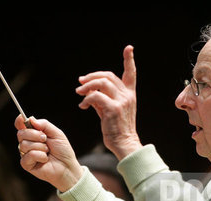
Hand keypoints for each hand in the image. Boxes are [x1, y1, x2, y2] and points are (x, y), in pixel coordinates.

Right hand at [15, 116, 82, 191]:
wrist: (67, 166)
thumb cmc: (63, 150)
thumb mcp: (57, 133)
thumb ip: (44, 124)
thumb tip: (31, 119)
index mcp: (34, 134)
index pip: (21, 126)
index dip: (19, 121)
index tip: (22, 118)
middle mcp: (28, 143)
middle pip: (21, 134)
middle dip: (34, 135)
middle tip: (45, 139)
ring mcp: (26, 154)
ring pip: (24, 144)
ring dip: (40, 147)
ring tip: (47, 151)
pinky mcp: (26, 164)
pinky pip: (28, 155)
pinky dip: (40, 156)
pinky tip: (45, 159)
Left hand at [76, 45, 141, 159]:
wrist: (124, 143)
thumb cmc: (116, 129)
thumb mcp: (110, 111)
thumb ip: (101, 100)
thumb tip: (87, 92)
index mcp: (130, 94)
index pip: (131, 73)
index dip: (129, 59)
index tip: (129, 48)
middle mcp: (127, 95)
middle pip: (108, 76)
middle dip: (92, 76)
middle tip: (80, 83)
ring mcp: (121, 101)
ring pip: (101, 83)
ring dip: (87, 86)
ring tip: (79, 93)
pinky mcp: (113, 109)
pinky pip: (96, 97)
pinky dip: (86, 99)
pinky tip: (82, 106)